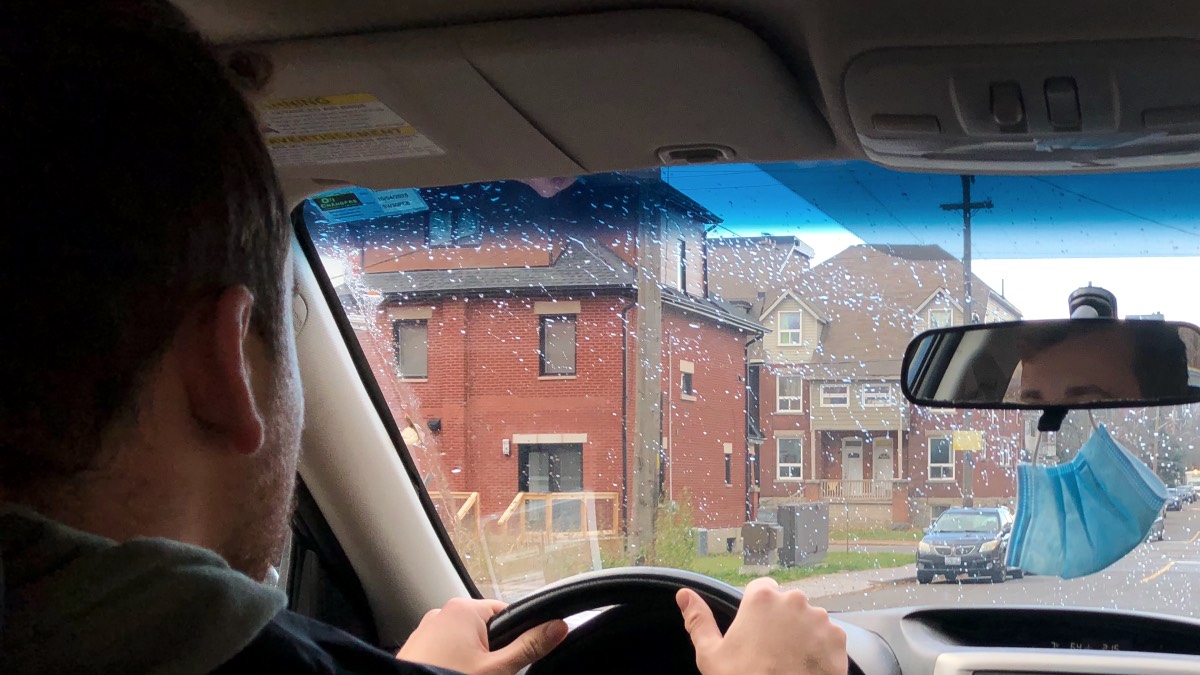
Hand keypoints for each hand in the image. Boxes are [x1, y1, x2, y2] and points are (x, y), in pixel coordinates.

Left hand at [396, 598, 567, 674]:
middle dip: (490, 653)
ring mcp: (425, 630)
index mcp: (464, 609)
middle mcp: (442, 613)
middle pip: (485, 630)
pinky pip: (444, 652)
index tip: (511, 661)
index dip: (515, 638)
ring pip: (464, 644)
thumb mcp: (497, 670)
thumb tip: (559, 626)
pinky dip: (451, 665)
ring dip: (470, 662)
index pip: (506, 614)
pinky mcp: (415, 648)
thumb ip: (529, 647)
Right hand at [677, 578, 847, 674]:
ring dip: (801, 633)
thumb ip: (698, 619)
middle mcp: (794, 601)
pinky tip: (805, 666)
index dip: (756, 609)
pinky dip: (819, 649)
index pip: (761, 588)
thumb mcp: (712, 654)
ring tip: (788, 661)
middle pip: (786, 603)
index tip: (754, 630)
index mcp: (762, 599)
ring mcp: (820, 620)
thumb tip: (684, 594)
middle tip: (770, 651)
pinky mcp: (838, 640)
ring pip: (808, 619)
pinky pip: (828, 637)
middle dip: (780, 621)